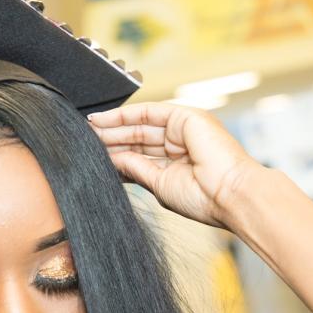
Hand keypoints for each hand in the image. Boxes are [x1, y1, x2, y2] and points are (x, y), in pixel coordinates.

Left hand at [87, 102, 260, 227]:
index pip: (141, 157)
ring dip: (113, 127)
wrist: (230, 194)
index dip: (117, 155)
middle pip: (138, 139)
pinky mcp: (186, 116)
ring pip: (140, 125)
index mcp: (179, 165)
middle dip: (111, 139)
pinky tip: (103, 119)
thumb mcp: (160, 185)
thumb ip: (137, 169)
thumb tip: (113, 160)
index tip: (92, 157)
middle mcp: (182, 145)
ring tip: (86, 130)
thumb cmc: (204, 199)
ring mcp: (184, 129)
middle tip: (83, 140)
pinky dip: (125, 114)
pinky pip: (149, 112)